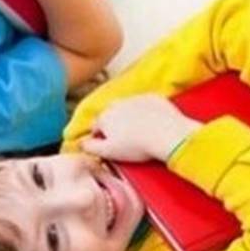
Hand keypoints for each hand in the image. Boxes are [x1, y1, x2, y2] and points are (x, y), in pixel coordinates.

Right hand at [80, 94, 201, 163]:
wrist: (168, 135)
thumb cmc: (138, 146)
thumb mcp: (108, 153)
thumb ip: (90, 147)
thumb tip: (81, 143)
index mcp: (105, 117)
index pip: (96, 127)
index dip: (100, 138)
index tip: (108, 146)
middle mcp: (118, 103)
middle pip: (111, 116)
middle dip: (115, 126)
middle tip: (125, 141)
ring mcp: (136, 98)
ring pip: (127, 109)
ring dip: (130, 118)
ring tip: (140, 134)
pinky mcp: (153, 98)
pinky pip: (145, 105)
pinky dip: (146, 113)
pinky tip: (151, 125)